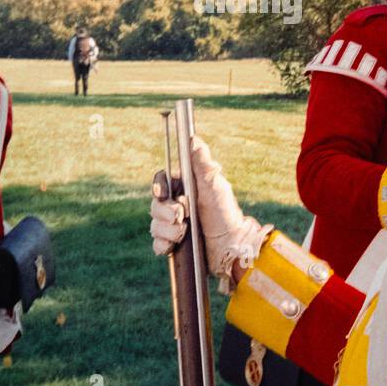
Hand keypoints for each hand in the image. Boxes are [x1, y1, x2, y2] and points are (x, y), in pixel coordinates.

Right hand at [149, 135, 271, 284]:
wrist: (231, 244)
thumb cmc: (225, 212)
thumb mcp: (215, 185)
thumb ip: (202, 163)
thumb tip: (192, 139)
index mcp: (184, 189)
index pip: (161, 182)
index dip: (159, 186)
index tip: (162, 193)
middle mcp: (176, 205)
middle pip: (155, 205)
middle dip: (166, 212)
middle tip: (181, 216)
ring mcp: (173, 226)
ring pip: (155, 225)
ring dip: (168, 230)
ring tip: (184, 233)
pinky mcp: (173, 244)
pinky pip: (157, 244)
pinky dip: (163, 245)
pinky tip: (173, 246)